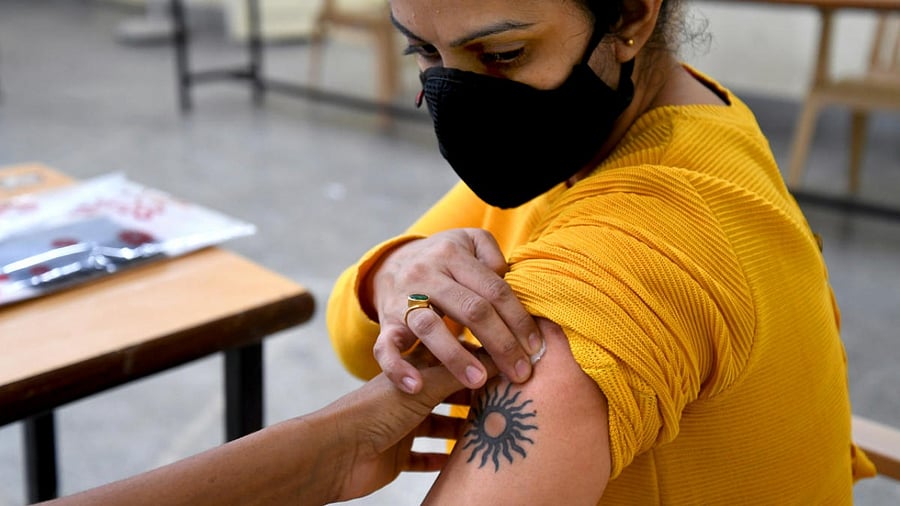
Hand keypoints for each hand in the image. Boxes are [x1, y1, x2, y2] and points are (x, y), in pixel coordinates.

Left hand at [329, 348, 497, 502]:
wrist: (335, 451)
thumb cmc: (375, 410)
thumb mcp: (424, 386)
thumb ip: (458, 374)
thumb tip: (496, 358)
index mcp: (412, 372)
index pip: (452, 361)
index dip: (478, 363)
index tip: (508, 368)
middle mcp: (409, 396)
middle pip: (448, 394)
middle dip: (474, 398)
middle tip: (507, 402)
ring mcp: (402, 427)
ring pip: (439, 426)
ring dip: (461, 430)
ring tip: (492, 432)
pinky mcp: (396, 457)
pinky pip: (424, 458)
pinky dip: (441, 460)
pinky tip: (461, 462)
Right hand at [365, 228, 543, 392]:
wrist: (390, 262)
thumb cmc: (443, 259)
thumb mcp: (468, 241)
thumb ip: (492, 255)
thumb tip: (508, 280)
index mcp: (452, 255)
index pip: (494, 290)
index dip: (518, 320)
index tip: (535, 347)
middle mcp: (426, 274)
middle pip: (471, 309)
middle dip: (501, 344)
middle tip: (521, 373)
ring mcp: (402, 299)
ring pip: (430, 327)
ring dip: (456, 358)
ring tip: (478, 381)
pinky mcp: (385, 323)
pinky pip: (384, 347)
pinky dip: (398, 368)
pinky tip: (416, 387)